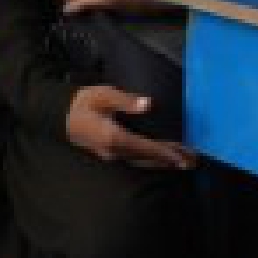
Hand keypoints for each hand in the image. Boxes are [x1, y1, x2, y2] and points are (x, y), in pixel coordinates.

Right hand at [65, 84, 196, 170]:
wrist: (63, 117)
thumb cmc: (84, 103)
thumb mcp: (103, 95)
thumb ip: (125, 101)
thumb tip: (147, 104)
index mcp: (113, 136)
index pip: (144, 147)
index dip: (164, 152)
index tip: (182, 157)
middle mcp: (115, 151)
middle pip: (147, 158)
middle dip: (171, 160)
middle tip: (193, 161)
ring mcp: (113, 155)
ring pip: (143, 161)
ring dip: (164, 162)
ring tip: (185, 162)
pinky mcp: (113, 154)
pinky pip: (137, 159)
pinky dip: (153, 159)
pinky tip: (164, 158)